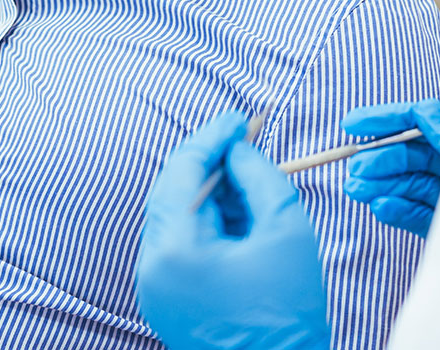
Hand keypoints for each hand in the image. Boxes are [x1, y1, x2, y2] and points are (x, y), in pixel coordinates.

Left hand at [137, 110, 329, 349]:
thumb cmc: (288, 318)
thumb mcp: (286, 233)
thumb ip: (260, 177)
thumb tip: (239, 150)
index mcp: (174, 250)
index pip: (183, 171)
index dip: (213, 138)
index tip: (241, 120)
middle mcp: (151, 267)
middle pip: (172, 191)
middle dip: (210, 163)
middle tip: (247, 144)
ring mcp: (154, 287)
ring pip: (175, 215)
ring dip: (210, 192)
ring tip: (251, 183)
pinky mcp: (165, 299)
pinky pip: (179, 243)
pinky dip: (207, 222)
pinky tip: (241, 216)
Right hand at [341, 100, 439, 237]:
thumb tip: (423, 111)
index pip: (421, 120)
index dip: (385, 120)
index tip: (352, 126)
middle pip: (412, 155)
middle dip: (380, 161)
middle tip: (355, 172)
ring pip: (411, 184)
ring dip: (382, 186)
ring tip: (358, 192)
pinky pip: (420, 213)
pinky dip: (399, 210)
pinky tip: (381, 207)